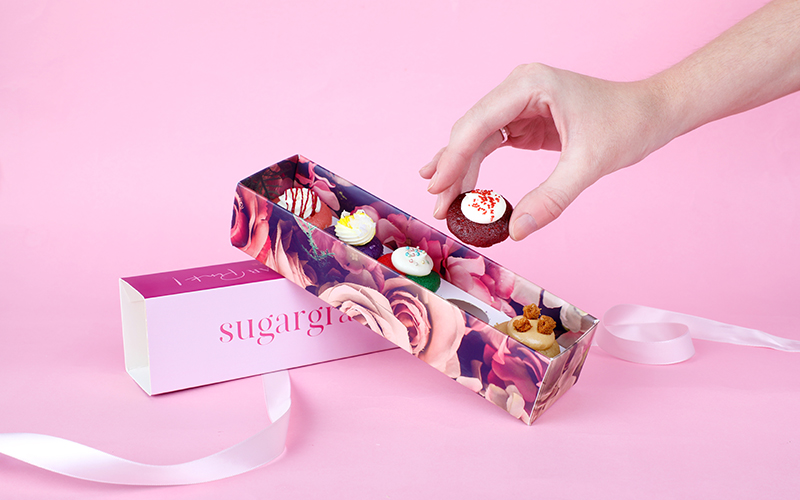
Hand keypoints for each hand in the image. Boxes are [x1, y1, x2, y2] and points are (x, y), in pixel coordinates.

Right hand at [420, 63, 667, 239]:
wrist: (652, 112)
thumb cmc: (627, 125)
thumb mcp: (589, 164)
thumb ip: (551, 198)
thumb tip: (516, 231)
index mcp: (529, 85)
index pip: (478, 123)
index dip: (453, 157)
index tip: (438, 189)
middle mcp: (518, 88)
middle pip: (470, 130)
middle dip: (451, 168)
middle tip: (439, 206)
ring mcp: (518, 103)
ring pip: (475, 138)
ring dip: (459, 169)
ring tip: (443, 202)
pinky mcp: (524, 119)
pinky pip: (490, 142)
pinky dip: (475, 165)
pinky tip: (459, 184)